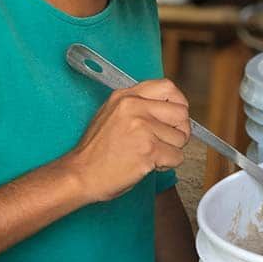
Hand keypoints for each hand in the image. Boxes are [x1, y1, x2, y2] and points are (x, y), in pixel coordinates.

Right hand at [62, 79, 189, 203]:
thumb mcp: (111, 114)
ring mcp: (142, 127)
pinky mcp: (148, 149)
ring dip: (171, 150)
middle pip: (181, 112)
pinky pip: (177, 156)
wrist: (81, 174)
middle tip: (167, 142)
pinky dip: (168, 165)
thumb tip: (169, 109)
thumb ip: (138, 106)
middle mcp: (134, 107)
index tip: (175, 117)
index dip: (178, 103)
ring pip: (181, 137)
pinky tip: (150, 164)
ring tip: (150, 154)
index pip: (167, 87)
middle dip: (180, 130)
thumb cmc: (96, 151)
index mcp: (126, 96)